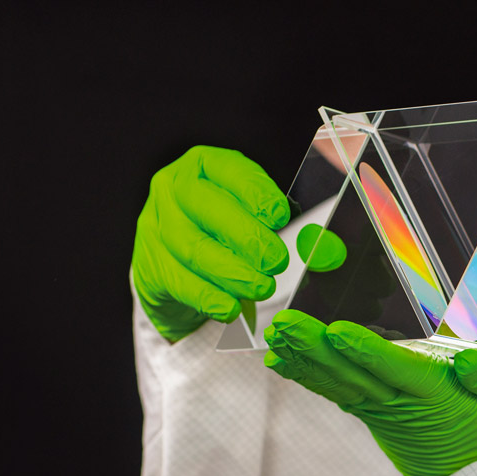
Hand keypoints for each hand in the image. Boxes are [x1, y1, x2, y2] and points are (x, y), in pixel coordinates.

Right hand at [131, 146, 291, 341]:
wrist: (176, 264)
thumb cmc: (225, 232)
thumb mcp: (251, 216)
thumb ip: (282, 228)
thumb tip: (328, 250)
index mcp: (205, 166)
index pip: (228, 170)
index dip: (254, 193)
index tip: (280, 217)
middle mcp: (173, 188)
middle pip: (205, 207)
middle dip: (244, 235)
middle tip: (276, 260)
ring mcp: (155, 225)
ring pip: (191, 247)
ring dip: (230, 271)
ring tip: (261, 288)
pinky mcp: (148, 265)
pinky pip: (178, 281)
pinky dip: (208, 297)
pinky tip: (230, 309)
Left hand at [262, 312, 476, 475]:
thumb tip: (467, 361)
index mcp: (436, 395)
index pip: (399, 371)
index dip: (367, 351)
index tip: (338, 332)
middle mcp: (401, 403)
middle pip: (354, 374)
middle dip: (317, 349)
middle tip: (286, 326)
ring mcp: (381, 410)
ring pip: (338, 382)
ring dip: (305, 358)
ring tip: (276, 336)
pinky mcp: (371, 412)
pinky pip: (335, 391)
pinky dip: (307, 375)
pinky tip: (282, 360)